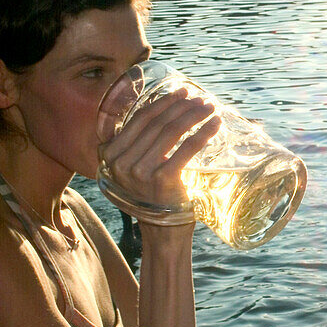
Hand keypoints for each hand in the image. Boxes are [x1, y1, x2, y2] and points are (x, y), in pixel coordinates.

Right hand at [98, 88, 220, 220]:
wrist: (163, 234)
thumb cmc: (155, 197)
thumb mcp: (137, 170)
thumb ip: (140, 146)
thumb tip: (167, 110)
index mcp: (111, 155)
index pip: (140, 119)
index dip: (163, 102)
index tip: (182, 92)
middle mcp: (121, 163)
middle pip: (158, 122)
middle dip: (183, 106)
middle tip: (202, 99)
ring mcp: (140, 172)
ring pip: (172, 131)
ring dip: (194, 115)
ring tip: (210, 108)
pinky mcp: (162, 180)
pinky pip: (186, 148)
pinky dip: (204, 132)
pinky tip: (216, 124)